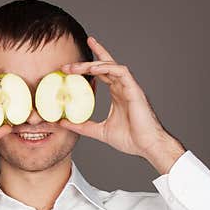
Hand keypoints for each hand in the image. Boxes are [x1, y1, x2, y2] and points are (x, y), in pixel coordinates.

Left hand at [60, 37, 184, 172]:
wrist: (146, 146)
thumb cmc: (130, 138)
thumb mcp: (99, 131)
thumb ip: (82, 126)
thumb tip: (63, 123)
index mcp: (116, 93)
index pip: (102, 73)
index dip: (88, 65)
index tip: (70, 64)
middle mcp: (122, 87)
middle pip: (103, 66)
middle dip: (84, 63)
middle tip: (66, 66)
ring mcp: (129, 87)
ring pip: (110, 66)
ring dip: (92, 64)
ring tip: (75, 67)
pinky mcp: (134, 90)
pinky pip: (121, 72)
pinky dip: (107, 68)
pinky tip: (93, 69)